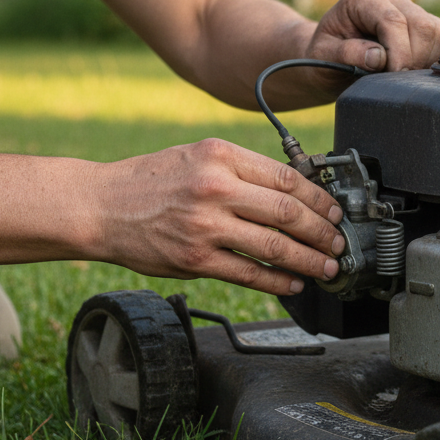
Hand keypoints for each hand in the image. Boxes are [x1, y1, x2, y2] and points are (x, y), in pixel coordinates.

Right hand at [98, 139, 345, 295]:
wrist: (101, 206)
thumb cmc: (150, 181)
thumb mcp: (197, 156)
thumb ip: (240, 170)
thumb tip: (291, 190)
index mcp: (220, 156)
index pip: (286, 177)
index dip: (319, 198)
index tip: (334, 211)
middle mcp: (215, 188)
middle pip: (287, 212)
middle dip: (322, 232)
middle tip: (338, 242)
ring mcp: (205, 226)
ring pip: (274, 246)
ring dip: (308, 260)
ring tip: (326, 267)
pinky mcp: (195, 259)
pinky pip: (248, 273)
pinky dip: (277, 281)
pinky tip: (293, 283)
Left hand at [306, 0, 439, 93]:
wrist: (330, 57)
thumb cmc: (324, 57)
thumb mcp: (323, 57)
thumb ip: (347, 54)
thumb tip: (377, 57)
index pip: (393, 20)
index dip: (398, 52)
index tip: (393, 75)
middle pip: (421, 27)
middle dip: (413, 60)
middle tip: (395, 81)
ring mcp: (410, 9)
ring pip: (438, 34)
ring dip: (427, 61)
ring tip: (403, 77)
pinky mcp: (424, 23)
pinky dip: (437, 59)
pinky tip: (417, 71)